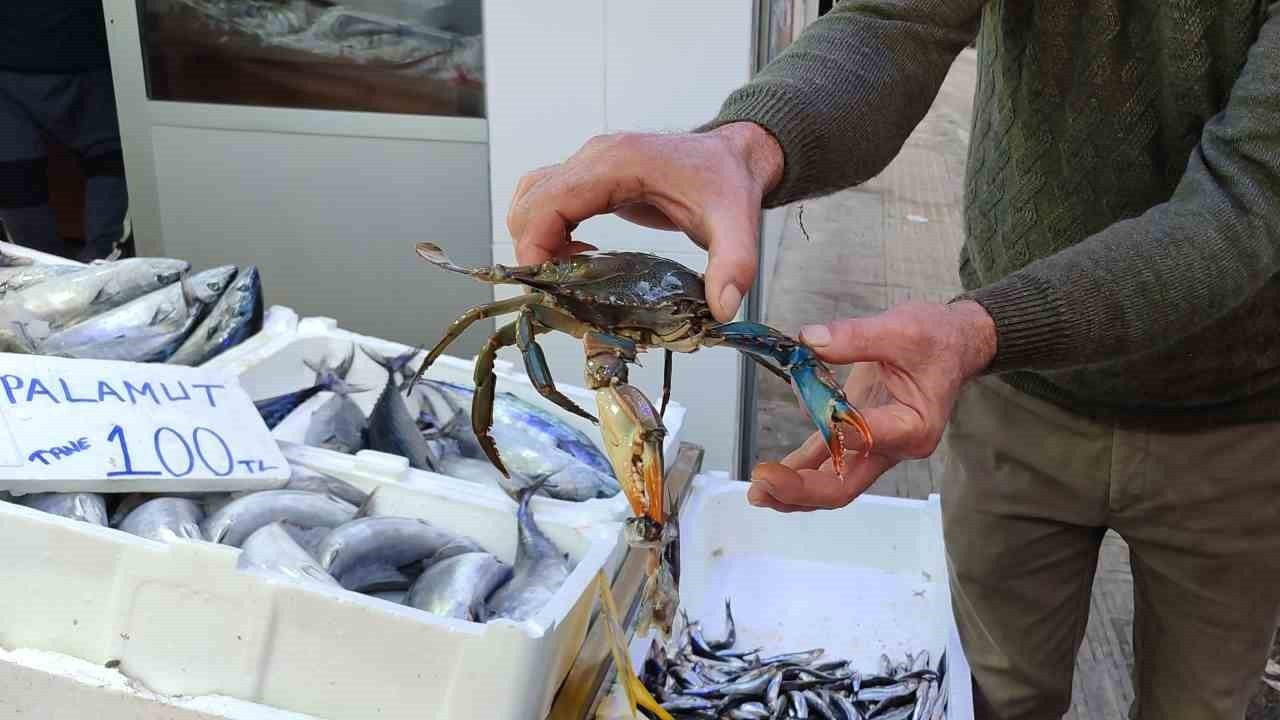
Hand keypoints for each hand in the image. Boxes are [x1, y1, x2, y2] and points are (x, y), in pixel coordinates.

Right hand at [506, 123, 783, 321]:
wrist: (735, 155)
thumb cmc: (729, 181)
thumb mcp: (737, 224)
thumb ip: (734, 263)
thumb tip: (723, 308)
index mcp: (616, 163)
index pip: (545, 203)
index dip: (536, 250)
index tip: (552, 289)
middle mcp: (593, 158)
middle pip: (527, 204)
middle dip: (534, 253)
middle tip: (564, 291)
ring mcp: (589, 164)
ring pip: (530, 200)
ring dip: (537, 242)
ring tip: (571, 276)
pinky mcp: (591, 177)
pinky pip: (547, 201)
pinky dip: (548, 232)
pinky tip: (580, 258)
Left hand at [748, 300, 996, 511]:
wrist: (953, 344)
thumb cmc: (936, 339)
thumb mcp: (901, 328)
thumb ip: (855, 336)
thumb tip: (809, 339)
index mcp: (912, 425)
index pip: (866, 440)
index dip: (833, 436)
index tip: (808, 419)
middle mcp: (894, 446)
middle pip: (844, 485)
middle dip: (800, 490)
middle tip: (761, 485)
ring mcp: (875, 447)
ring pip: (832, 481)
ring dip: (794, 488)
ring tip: (757, 492)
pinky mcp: (859, 438)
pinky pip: (825, 460)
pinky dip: (799, 467)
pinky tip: (772, 470)